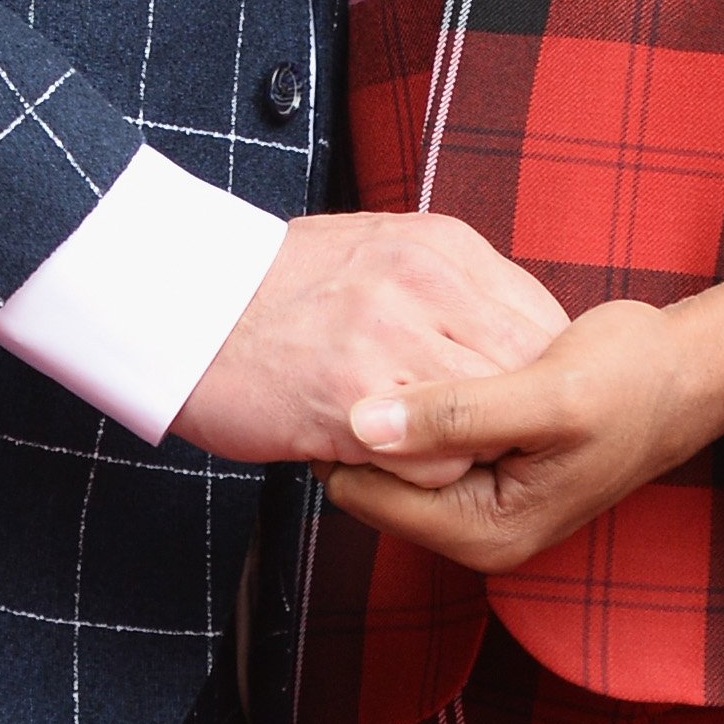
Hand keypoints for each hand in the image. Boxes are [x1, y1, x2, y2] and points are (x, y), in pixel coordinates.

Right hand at [173, 213, 570, 470]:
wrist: (182, 306)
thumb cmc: (276, 289)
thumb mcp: (378, 254)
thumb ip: (447, 288)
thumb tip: (506, 333)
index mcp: (440, 244)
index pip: (541, 322)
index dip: (534, 378)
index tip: (509, 407)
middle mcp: (428, 280)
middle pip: (531, 372)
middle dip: (514, 420)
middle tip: (476, 445)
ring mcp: (393, 335)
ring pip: (493, 421)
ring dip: (467, 451)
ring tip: (421, 452)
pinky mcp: (356, 397)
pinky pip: (438, 463)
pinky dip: (421, 478)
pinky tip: (377, 459)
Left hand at [327, 272, 723, 574]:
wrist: (682, 374)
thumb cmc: (628, 381)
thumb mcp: (546, 395)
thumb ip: (453, 415)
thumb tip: (359, 424)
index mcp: (485, 533)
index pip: (366, 493)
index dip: (345, 430)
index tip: (340, 357)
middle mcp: (475, 532)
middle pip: (371, 480)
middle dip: (363, 420)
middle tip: (358, 336)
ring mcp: (479, 503)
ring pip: (392, 456)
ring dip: (389, 404)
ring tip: (388, 335)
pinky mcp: (484, 469)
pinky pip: (421, 440)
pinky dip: (416, 398)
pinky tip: (423, 349)